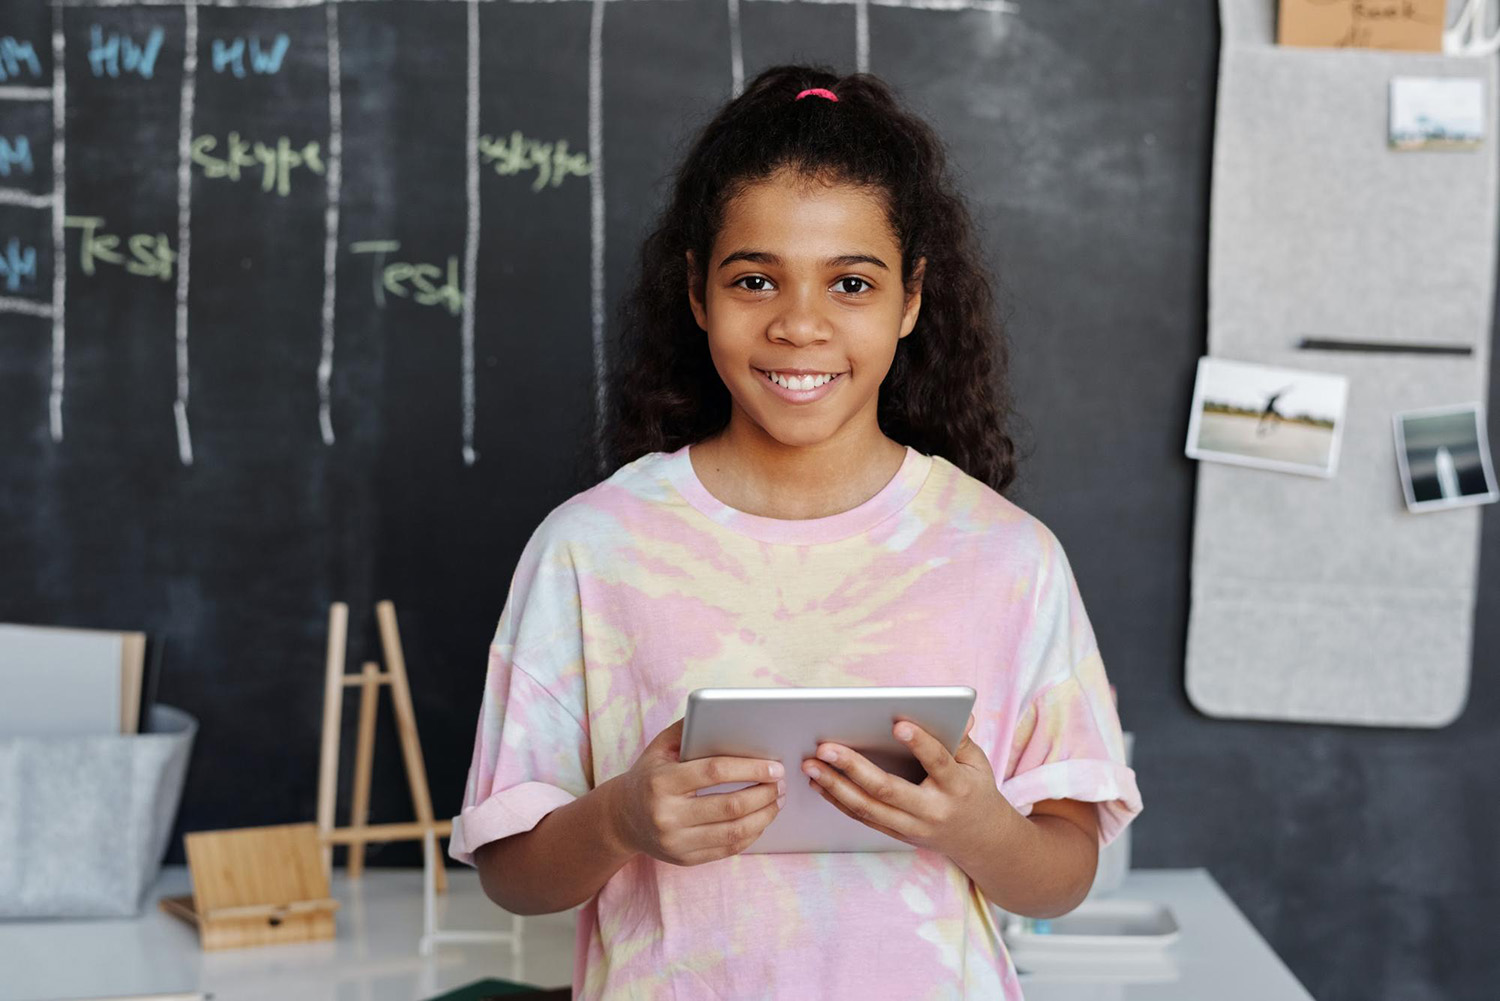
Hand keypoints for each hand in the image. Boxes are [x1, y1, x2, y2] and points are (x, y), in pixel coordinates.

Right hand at [607, 717, 785, 865]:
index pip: (714, 772)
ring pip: (734, 832)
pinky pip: (728, 849)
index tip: (775, 766)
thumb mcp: (660, 747)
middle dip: (765, 793)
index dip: (750, 768)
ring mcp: (676, 841)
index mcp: (661, 782)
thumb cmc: (649, 775)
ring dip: (764, 816)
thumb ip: (691, 728)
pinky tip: (762, 819)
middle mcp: (666, 815)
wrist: (621, 818)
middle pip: (730, 806)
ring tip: (778, 800)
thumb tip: (730, 714)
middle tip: (782, 783)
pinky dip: (752, 834)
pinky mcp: (685, 859)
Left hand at [801, 713, 1018, 861]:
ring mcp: (912, 827)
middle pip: (888, 790)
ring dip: (834, 786)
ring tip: (810, 765)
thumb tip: (958, 713)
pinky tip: (819, 783)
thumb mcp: (978, 763)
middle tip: (825, 747)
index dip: (920, 743)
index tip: (898, 723)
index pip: (938, 763)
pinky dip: (838, 800)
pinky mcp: (898, 834)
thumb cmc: (975, 790)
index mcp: (957, 787)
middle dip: (853, 767)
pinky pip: (863, 818)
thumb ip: (962, 739)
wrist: (981, 841)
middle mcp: (932, 811)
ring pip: (868, 808)